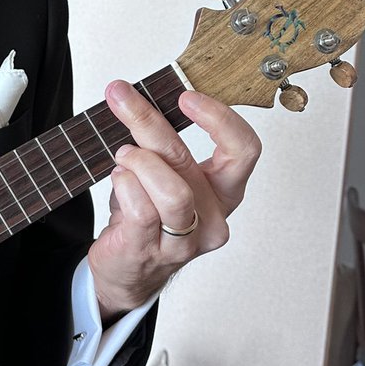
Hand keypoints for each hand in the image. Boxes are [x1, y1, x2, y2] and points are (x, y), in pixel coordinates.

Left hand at [87, 80, 261, 318]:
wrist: (127, 270)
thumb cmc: (147, 215)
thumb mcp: (163, 174)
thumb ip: (161, 144)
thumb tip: (133, 97)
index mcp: (224, 190)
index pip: (244, 150)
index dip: (220, 119)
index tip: (186, 96)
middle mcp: (213, 216)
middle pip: (187, 159)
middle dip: (148, 120)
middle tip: (120, 96)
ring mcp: (186, 240)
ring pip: (171, 191)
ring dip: (139, 162)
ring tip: (123, 155)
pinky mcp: (153, 251)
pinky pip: (141, 210)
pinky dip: (125, 185)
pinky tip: (120, 179)